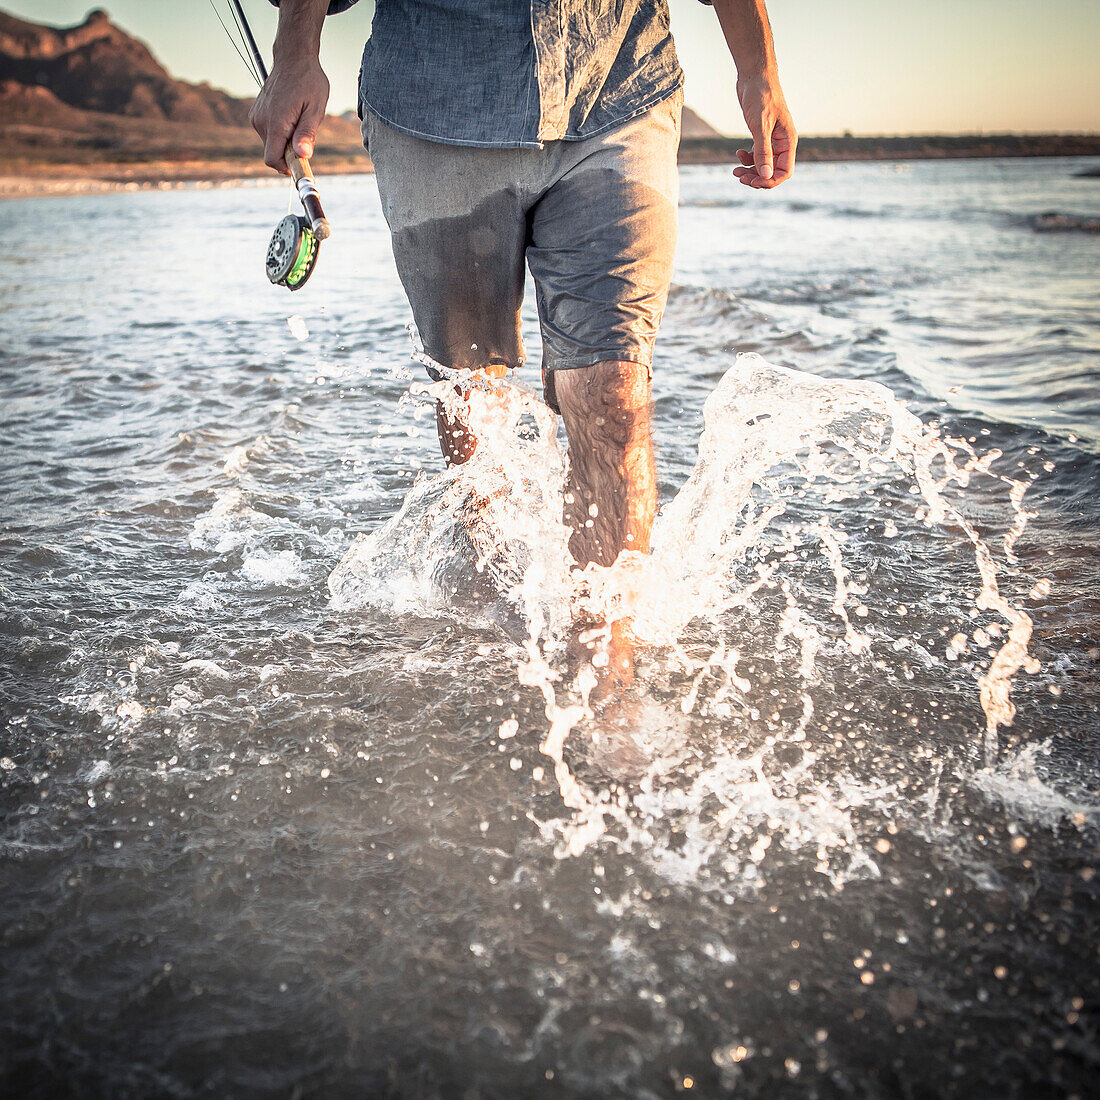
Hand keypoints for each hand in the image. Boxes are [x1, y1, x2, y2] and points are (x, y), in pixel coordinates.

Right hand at [248, 53, 329, 173]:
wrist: (293, 58)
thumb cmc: (308, 81)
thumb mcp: (315, 109)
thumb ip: (307, 134)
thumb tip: (302, 155)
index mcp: (275, 123)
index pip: (272, 160)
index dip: (286, 168)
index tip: (301, 165)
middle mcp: (261, 122)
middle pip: (273, 154)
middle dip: (289, 153)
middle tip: (305, 136)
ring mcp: (257, 117)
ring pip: (272, 145)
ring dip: (286, 142)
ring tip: (299, 120)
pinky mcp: (256, 114)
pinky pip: (269, 134)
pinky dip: (281, 133)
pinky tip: (290, 116)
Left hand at [733, 76, 796, 188]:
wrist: (754, 76)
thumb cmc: (761, 97)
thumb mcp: (760, 127)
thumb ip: (763, 152)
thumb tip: (766, 177)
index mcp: (788, 141)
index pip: (785, 171)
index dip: (770, 181)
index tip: (753, 182)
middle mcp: (783, 142)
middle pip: (773, 170)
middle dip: (757, 177)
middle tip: (739, 177)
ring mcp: (772, 138)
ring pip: (763, 164)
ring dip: (750, 170)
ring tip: (735, 171)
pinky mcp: (762, 134)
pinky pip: (757, 154)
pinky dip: (747, 158)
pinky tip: (738, 153)